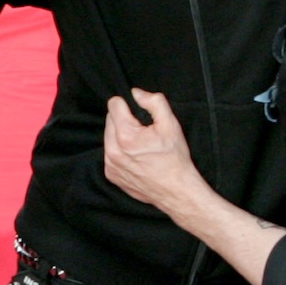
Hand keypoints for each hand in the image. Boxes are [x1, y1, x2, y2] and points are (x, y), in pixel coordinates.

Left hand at [103, 89, 201, 213]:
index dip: (127, 105)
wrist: (176, 191)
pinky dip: (120, 151)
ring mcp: (110, 165)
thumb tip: (136, 93)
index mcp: (126, 136)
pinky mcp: (111, 174)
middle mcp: (113, 151)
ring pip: (109, 136)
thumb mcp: (171, 124)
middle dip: (124, 120)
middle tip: (143, 131)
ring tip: (141, 145)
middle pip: (110, 120)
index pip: (113, 105)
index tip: (138, 113)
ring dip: (121, 135)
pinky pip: (110, 153)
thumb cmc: (175, 159)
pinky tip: (136, 157)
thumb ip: (154, 102)